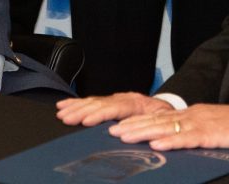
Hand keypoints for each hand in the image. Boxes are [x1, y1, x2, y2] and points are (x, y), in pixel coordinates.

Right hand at [56, 92, 173, 125]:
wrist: (167, 108)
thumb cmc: (166, 118)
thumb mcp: (164, 121)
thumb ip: (151, 124)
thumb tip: (132, 129)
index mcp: (137, 103)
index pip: (115, 108)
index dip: (100, 115)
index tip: (87, 121)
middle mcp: (123, 98)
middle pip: (100, 104)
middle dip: (81, 112)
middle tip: (66, 118)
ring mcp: (115, 99)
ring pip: (93, 101)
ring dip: (75, 108)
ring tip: (61, 113)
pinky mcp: (110, 102)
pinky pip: (91, 101)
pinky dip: (76, 103)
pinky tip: (64, 105)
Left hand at [109, 103, 228, 151]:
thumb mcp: (211, 129)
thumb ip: (193, 133)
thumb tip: (175, 142)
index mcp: (192, 115)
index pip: (159, 118)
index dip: (138, 121)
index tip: (119, 126)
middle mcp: (192, 115)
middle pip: (157, 121)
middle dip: (133, 126)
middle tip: (111, 131)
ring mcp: (200, 123)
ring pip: (166, 127)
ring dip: (143, 131)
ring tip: (124, 136)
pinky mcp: (211, 134)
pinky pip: (187, 138)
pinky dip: (170, 141)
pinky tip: (156, 144)